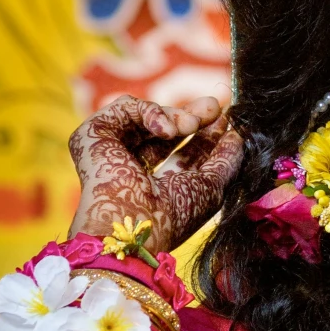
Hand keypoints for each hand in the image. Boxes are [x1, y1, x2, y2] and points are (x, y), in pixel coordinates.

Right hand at [68, 96, 242, 249]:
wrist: (135, 223)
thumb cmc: (172, 215)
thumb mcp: (211, 187)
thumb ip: (226, 161)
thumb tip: (238, 136)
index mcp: (155, 188)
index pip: (181, 154)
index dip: (204, 135)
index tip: (225, 118)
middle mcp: (130, 170)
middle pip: (164, 132)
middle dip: (192, 116)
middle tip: (214, 106)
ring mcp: (109, 153)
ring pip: (146, 117)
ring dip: (175, 116)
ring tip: (189, 126)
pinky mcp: (91, 137)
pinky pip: (125, 108)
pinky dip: (151, 112)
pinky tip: (166, 129)